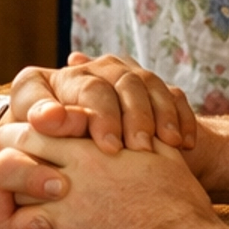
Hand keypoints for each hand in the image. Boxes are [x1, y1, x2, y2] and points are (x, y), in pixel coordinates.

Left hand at [0, 51, 197, 158]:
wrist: (100, 158)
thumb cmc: (54, 154)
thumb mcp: (45, 143)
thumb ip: (46, 126)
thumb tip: (44, 118)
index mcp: (66, 79)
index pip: (89, 87)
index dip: (99, 115)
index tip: (108, 147)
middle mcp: (97, 70)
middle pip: (121, 82)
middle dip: (133, 115)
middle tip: (137, 148)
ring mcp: (129, 77)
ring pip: (149, 84)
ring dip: (160, 114)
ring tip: (167, 144)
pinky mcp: (154, 92)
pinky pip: (174, 96)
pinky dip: (182, 117)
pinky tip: (184, 143)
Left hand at [0, 129, 218, 228]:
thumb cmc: (179, 202)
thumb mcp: (157, 151)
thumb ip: (129, 126)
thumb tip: (110, 106)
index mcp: (91, 149)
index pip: (32, 129)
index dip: (20, 137)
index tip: (25, 149)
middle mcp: (72, 179)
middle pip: (8, 163)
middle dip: (3, 171)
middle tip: (10, 183)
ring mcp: (68, 218)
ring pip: (13, 207)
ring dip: (15, 211)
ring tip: (26, 216)